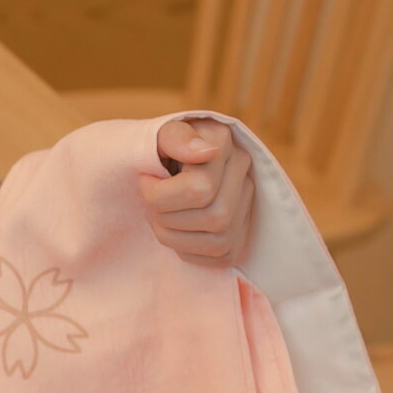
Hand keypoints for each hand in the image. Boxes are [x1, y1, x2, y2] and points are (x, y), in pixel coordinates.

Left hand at [140, 115, 254, 267]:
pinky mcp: (240, 234)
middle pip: (214, 217)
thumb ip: (176, 137)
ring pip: (219, 241)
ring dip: (175, 235)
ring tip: (160, 216)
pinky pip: (220, 257)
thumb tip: (206, 152)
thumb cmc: (160, 149)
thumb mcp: (160, 135)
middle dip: (168, 216)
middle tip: (151, 202)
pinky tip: (175, 229)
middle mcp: (244, 173)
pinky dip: (187, 250)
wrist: (166, 165)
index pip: (200, 189)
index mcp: (224, 143)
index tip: (145, 180)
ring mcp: (247, 205)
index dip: (159, 193)